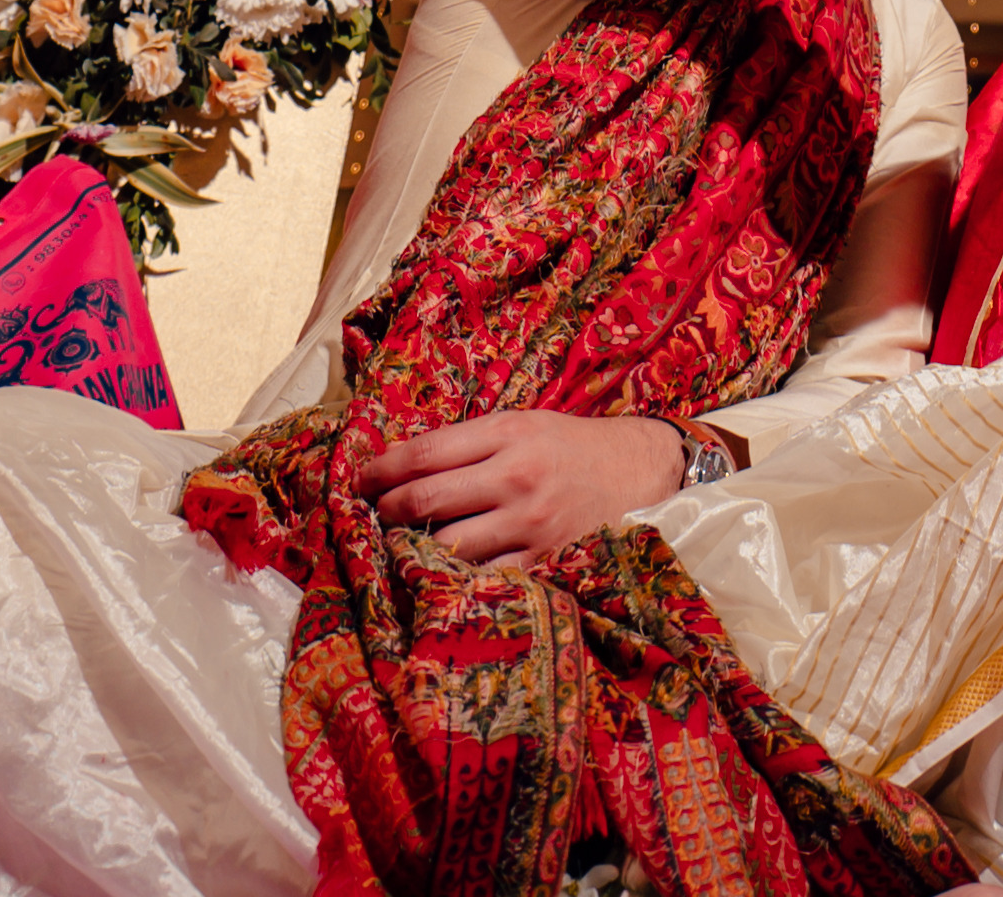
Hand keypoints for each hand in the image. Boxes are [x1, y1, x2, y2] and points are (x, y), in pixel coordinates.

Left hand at [351, 408, 683, 565]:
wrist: (643, 470)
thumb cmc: (574, 447)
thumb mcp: (525, 424)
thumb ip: (472, 443)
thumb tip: (405, 465)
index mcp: (507, 433)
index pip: (425, 453)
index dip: (381, 469)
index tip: (359, 479)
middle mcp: (515, 475)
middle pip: (425, 500)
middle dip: (387, 510)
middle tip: (373, 515)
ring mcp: (529, 522)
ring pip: (448, 544)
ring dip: (414, 549)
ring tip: (399, 548)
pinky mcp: (545, 560)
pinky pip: (484, 576)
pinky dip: (456, 577)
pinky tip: (441, 576)